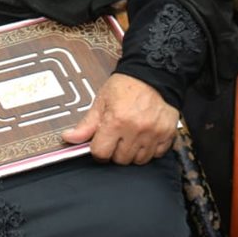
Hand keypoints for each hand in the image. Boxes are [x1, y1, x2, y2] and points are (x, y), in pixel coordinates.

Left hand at [62, 73, 177, 164]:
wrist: (152, 75)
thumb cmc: (125, 86)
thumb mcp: (101, 101)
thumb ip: (86, 124)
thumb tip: (69, 137)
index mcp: (116, 121)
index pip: (101, 153)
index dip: (98, 150)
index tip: (100, 144)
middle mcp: (136, 129)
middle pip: (121, 159)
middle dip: (115, 151)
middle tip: (116, 137)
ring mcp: (154, 133)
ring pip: (139, 160)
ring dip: (132, 152)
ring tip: (130, 137)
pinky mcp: (168, 134)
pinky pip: (157, 155)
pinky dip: (149, 150)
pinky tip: (144, 137)